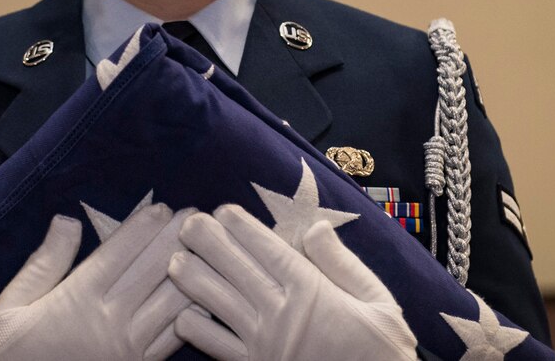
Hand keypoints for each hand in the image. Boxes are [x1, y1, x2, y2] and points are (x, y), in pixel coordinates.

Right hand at [0, 203, 194, 359]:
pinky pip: (175, 337)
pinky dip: (193, 312)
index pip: (120, 252)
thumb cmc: (10, 356)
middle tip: (199, 216)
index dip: (144, 226)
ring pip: (173, 302)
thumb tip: (67, 220)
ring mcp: (130, 348)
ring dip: (193, 271)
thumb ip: (43, 263)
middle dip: (178, 238)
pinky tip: (204, 294)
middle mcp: (110, 321)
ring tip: (208, 248)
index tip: (163, 206)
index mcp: (79, 298)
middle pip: (154, 270)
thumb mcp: (11, 306)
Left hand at [168, 204, 416, 360]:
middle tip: (187, 222)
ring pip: (214, 300)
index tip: (222, 208)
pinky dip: (193, 326)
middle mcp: (280, 313)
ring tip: (174, 259)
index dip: (239, 224)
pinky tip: (182, 312)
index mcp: (310, 290)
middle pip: (232, 265)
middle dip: (205, 239)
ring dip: (191, 276)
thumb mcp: (378, 302)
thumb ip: (342, 263)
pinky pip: (212, 344)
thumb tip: (314, 226)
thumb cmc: (381, 352)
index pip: (265, 246)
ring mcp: (262, 344)